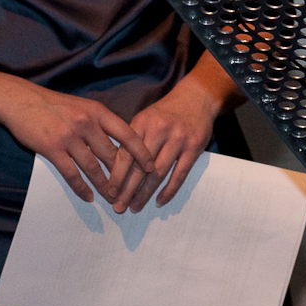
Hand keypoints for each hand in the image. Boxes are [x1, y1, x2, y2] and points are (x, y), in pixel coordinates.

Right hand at [0, 79, 155, 205]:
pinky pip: (72, 173)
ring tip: (113, 199)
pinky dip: (81, 188)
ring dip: (105, 186)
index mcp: (98, 112)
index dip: (141, 153)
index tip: (151, 167)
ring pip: (94, 167)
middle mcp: (87, 124)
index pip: (127, 134)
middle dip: (124, 176)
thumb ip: (100, 122)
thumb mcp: (83, 106)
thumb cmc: (54, 104)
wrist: (21, 100)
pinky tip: (89, 197)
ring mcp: (70, 136)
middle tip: (132, 192)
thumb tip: (120, 141)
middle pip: (112, 155)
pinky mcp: (52, 149)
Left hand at [119, 53, 244, 212]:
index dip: (116, 176)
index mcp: (142, 123)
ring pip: (158, 173)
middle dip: (128, 190)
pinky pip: (180, 174)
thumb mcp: (145, 118)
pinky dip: (169, 190)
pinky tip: (159, 201)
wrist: (196, 98)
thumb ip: (132, 140)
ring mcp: (178, 139)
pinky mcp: (194, 147)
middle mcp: (159, 130)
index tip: (109, 194)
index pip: (126, 155)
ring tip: (135, 207)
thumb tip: (115, 170)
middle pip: (140, 167)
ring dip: (145, 194)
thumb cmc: (166, 113)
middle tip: (119, 208)